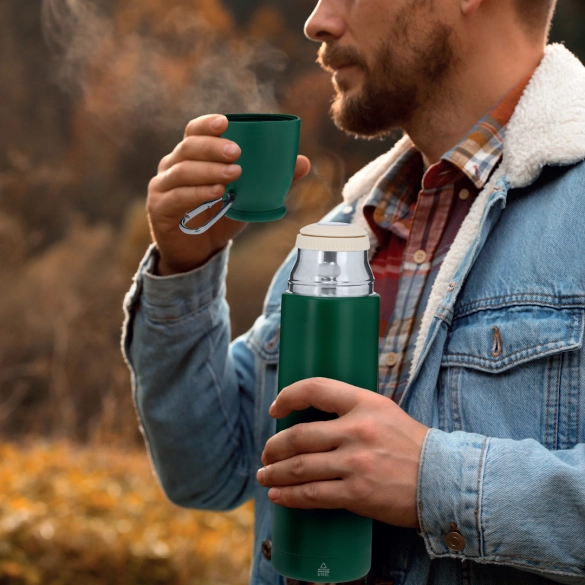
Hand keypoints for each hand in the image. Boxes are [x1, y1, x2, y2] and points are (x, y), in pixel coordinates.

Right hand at [146, 114, 310, 274]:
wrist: (196, 252)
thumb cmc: (218, 217)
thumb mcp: (246, 198)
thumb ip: (271, 181)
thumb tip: (303, 162)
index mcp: (190, 157)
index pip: (194, 132)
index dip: (207, 125)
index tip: (226, 122)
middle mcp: (172, 166)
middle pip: (188, 148)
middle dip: (213, 147)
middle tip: (237, 152)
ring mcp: (162, 186)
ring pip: (182, 170)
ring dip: (209, 170)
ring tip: (234, 174)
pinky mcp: (160, 208)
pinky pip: (178, 196)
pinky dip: (198, 193)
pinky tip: (217, 193)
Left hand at [257, 378, 428, 528]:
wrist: (443, 479)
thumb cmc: (410, 445)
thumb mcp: (383, 412)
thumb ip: (351, 409)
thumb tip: (312, 416)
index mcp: (364, 403)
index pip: (315, 389)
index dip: (288, 396)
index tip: (275, 409)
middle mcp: (357, 430)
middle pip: (298, 435)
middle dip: (273, 446)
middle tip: (266, 453)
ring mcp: (356, 463)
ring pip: (299, 466)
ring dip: (274, 473)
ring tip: (264, 476)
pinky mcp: (357, 493)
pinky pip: (312, 494)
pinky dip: (289, 496)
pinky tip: (279, 496)